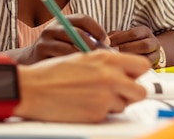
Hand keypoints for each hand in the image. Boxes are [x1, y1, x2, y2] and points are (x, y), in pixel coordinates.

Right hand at [16, 50, 149, 122]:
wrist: (31, 88)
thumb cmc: (51, 73)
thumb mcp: (81, 58)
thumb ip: (104, 63)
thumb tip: (123, 71)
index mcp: (105, 58)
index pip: (141, 65)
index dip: (136, 73)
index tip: (130, 76)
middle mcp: (109, 76)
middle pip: (141, 91)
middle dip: (131, 93)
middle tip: (117, 91)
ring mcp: (105, 96)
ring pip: (125, 105)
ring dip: (112, 103)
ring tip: (90, 96)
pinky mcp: (97, 113)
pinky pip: (108, 115)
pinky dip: (98, 111)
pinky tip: (82, 103)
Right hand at [18, 14, 108, 63]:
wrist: (31, 64)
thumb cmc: (58, 55)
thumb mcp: (71, 43)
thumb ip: (87, 42)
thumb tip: (112, 52)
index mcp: (63, 21)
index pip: (83, 19)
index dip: (97, 29)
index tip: (106, 42)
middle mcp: (53, 27)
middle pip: (77, 32)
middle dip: (93, 46)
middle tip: (102, 59)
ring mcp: (45, 38)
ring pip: (70, 46)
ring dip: (84, 57)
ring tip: (91, 67)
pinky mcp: (40, 51)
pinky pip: (61, 58)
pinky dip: (73, 65)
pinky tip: (79, 72)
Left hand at [108, 26, 159, 66]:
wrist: (147, 51)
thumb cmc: (131, 42)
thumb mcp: (124, 36)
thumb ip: (115, 36)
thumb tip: (105, 40)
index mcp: (144, 31)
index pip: (134, 34)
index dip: (120, 39)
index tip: (108, 43)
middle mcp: (153, 41)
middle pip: (143, 45)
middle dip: (126, 49)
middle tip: (114, 52)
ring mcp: (156, 54)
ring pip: (147, 57)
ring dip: (132, 59)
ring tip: (119, 59)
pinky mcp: (155, 65)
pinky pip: (147, 66)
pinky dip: (136, 66)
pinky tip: (126, 65)